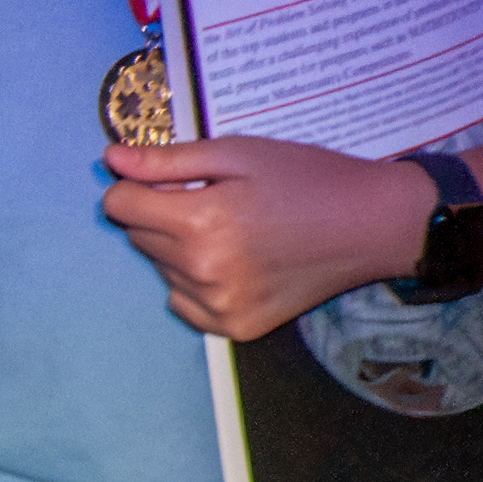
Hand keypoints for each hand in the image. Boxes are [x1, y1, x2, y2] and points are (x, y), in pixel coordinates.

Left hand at [101, 138, 428, 338]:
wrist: (373, 224)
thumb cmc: (305, 178)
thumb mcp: (235, 153)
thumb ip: (166, 161)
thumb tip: (109, 160)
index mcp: (200, 223)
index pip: (118, 205)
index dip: (134, 184)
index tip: (168, 178)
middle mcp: (205, 272)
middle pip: (138, 237)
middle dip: (159, 214)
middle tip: (212, 201)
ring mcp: (222, 306)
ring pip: (161, 269)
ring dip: (178, 248)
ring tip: (231, 230)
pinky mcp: (239, 328)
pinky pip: (184, 303)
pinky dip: (194, 283)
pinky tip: (232, 262)